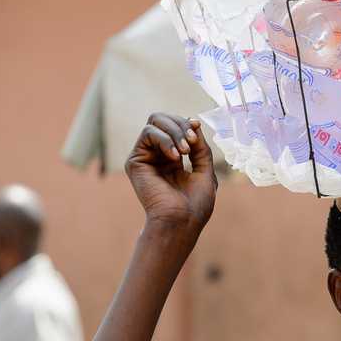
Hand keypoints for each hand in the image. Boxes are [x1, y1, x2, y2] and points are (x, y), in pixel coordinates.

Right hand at [125, 114, 216, 233]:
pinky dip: (165, 139)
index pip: (175, 126)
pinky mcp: (135, 161)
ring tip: (185, 151)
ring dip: (175, 131)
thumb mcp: (205, 170)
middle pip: (162, 119)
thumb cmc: (195, 204)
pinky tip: (175, 156)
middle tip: (192, 142)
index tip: (197, 126)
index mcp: (173, 158)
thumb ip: (200, 147)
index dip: (186, 122)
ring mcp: (145, 157)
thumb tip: (193, 122)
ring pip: (155, 122)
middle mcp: (157, 156)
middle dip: (180, 124)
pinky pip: (147, 133)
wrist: (182, 221)